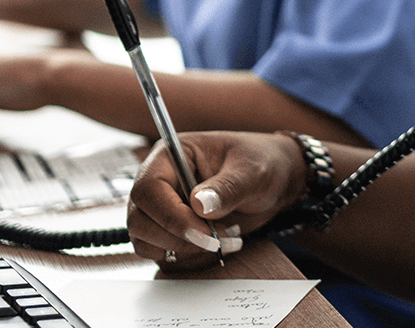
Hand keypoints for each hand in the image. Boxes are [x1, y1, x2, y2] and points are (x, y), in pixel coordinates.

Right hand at [127, 132, 303, 267]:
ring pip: (146, 242)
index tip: (202, 232)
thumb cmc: (262, 162)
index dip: (170, 216)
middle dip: (178, 238)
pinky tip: (218, 245)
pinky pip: (162, 254)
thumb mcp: (253, 171)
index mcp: (170, 155)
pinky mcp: (170, 230)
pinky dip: (188, 258)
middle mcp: (160, 182)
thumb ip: (228, 187)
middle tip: (218, 240)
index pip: (148, 190)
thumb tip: (199, 204)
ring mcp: (162, 208)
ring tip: (224, 239)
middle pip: (140, 221)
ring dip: (184, 251)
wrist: (275, 179)